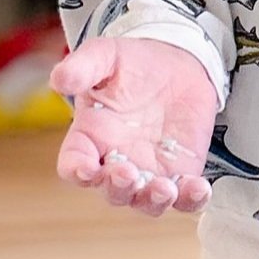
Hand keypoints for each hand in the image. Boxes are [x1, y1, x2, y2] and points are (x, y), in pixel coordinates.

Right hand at [49, 36, 218, 217]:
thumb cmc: (132, 63)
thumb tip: (59, 78)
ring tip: (165, 188)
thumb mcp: (105, 56)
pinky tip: (199, 188)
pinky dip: (192, 200)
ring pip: (145, 202)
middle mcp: (115, 162)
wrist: (176, 64)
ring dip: (153, 200)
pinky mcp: (181, 174)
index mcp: (89, 138)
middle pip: (110, 190)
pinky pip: (185, 198)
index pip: (73, 164)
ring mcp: (148, 172)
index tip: (85, 168)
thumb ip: (83, 66)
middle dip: (117, 187)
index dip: (76, 170)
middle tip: (127, 174)